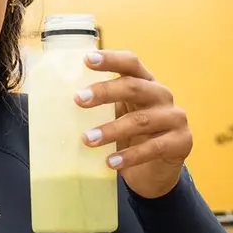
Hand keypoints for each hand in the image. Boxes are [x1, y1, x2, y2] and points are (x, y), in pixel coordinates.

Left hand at [75, 50, 192, 198]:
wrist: (154, 174)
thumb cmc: (128, 139)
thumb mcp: (113, 117)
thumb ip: (95, 107)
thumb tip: (51, 103)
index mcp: (145, 83)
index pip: (130, 64)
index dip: (110, 59)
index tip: (86, 59)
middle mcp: (162, 96)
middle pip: (134, 87)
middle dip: (104, 92)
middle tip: (78, 100)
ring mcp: (175, 118)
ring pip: (141, 120)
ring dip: (111, 130)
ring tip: (87, 140)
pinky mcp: (181, 142)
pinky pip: (155, 147)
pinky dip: (130, 156)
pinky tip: (111, 163)